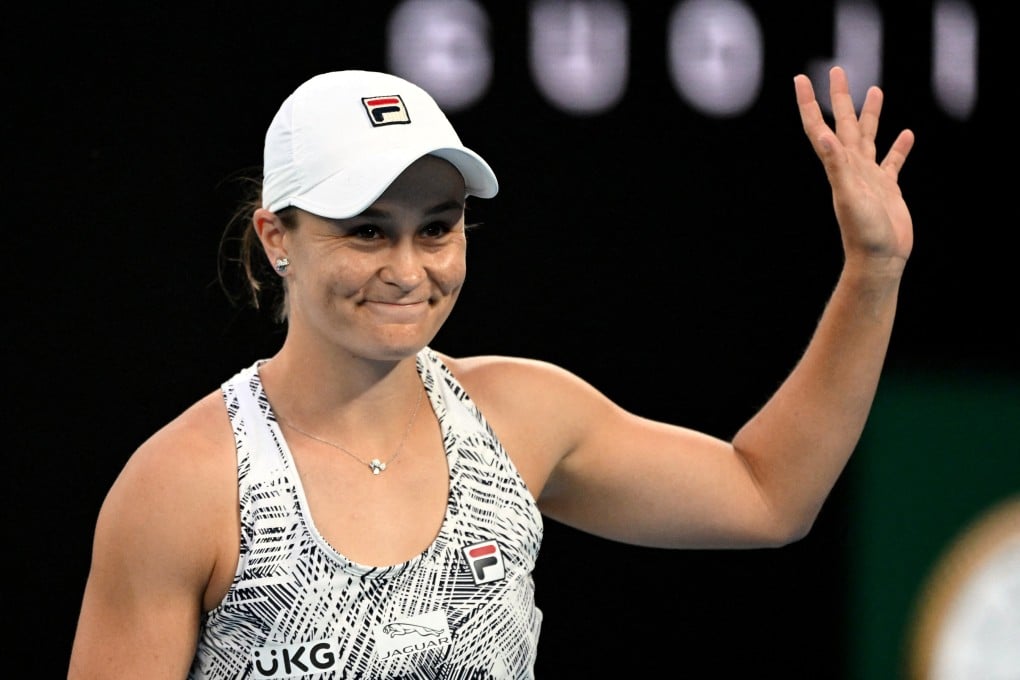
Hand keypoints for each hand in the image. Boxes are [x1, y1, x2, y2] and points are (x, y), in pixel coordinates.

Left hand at [795, 66, 914, 271]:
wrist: (879, 260)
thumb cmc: (863, 232)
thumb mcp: (848, 195)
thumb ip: (836, 165)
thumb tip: (824, 136)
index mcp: (839, 165)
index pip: (819, 127)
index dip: (809, 103)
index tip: (801, 78)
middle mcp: (851, 167)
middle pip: (844, 123)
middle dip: (840, 97)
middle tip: (837, 71)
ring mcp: (870, 177)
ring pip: (869, 137)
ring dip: (870, 115)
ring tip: (874, 89)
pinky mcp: (888, 188)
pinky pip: (893, 161)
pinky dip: (899, 148)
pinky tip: (907, 134)